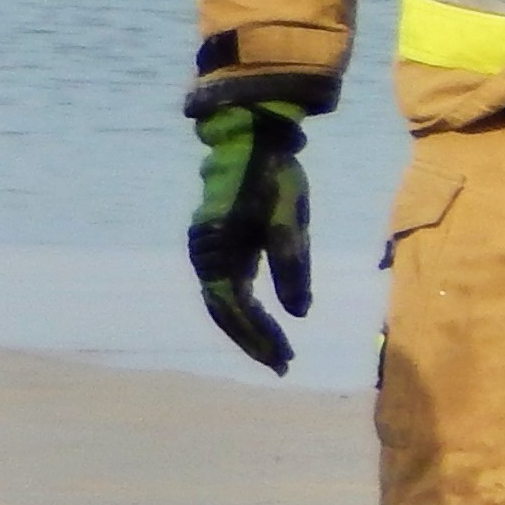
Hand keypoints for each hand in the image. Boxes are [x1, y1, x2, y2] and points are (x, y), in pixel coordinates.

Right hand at [187, 98, 313, 376]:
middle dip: (252, 339)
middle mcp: (205, 254)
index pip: (235, 306)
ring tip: (275, 350)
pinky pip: (226, 286)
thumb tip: (299, 313)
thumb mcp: (289, 218)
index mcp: (218, 248)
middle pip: (224, 310)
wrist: (251, 140)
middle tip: (282, 364)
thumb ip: (292, 264)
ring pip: (222, 301)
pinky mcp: (218, 243)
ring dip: (247, 327)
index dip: (259, 335)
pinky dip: (243, 308)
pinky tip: (264, 318)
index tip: (285, 358)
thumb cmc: (272, 176)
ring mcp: (208, 249)